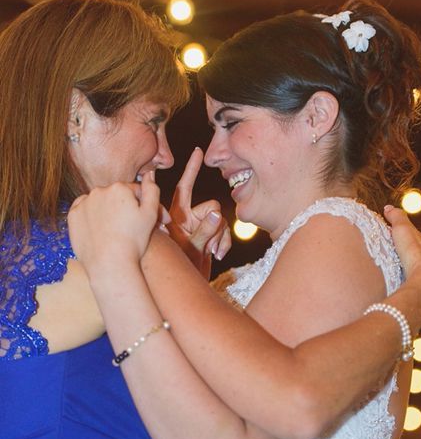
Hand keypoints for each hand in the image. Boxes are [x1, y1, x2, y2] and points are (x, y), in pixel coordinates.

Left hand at [68, 173, 166, 275]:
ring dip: (108, 211)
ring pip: (100, 202)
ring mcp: (83, 203)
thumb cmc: (134, 240)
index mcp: (119, 188)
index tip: (149, 220)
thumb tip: (150, 174)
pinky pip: (84, 211)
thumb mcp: (150, 214)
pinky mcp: (72, 216)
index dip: (144, 206)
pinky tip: (101, 230)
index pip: (135, 192)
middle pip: (116, 196)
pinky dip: (92, 217)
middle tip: (134, 227)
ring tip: (117, 230)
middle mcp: (99, 190)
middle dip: (125, 207)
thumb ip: (151, 190)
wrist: (110, 263)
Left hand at [167, 148, 231, 276]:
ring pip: (221, 220)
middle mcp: (189, 217)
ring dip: (219, 237)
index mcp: (177, 215)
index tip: (198, 151)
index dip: (192, 169)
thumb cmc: (178, 268)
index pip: (185, 187)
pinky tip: (218, 255)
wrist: (181, 288)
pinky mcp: (210, 236)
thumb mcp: (191, 248)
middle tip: (208, 245)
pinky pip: (225, 232)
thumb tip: (218, 214)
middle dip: (214, 225)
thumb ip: (205, 230)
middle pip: (212, 207)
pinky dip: (224, 243)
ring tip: (210, 253)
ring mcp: (200, 227)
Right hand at [384, 205, 420, 309]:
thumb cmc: (415, 255)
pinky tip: (404, 293)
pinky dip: (412, 290)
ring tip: (400, 277)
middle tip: (399, 256)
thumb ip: (397, 218)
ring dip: (413, 276)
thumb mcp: (403, 231)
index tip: (397, 236)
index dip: (409, 237)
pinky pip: (419, 292)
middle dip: (413, 257)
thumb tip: (389, 208)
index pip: (420, 241)